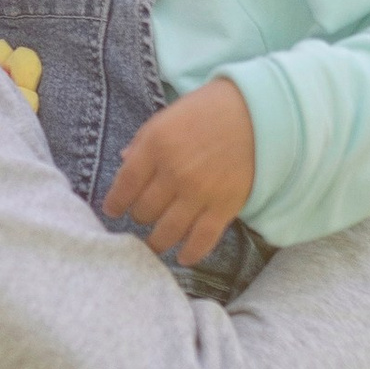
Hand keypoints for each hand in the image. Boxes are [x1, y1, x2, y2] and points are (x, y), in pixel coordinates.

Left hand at [103, 76, 256, 264]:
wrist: (257, 113)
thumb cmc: (207, 111)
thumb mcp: (167, 118)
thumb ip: (143, 143)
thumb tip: (123, 163)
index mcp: (156, 146)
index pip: (124, 186)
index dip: (114, 203)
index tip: (112, 210)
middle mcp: (174, 173)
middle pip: (144, 211)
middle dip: (139, 217)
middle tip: (142, 216)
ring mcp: (199, 193)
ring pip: (166, 232)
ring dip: (156, 241)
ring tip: (155, 243)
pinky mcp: (224, 207)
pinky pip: (201, 240)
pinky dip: (189, 254)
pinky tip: (182, 257)